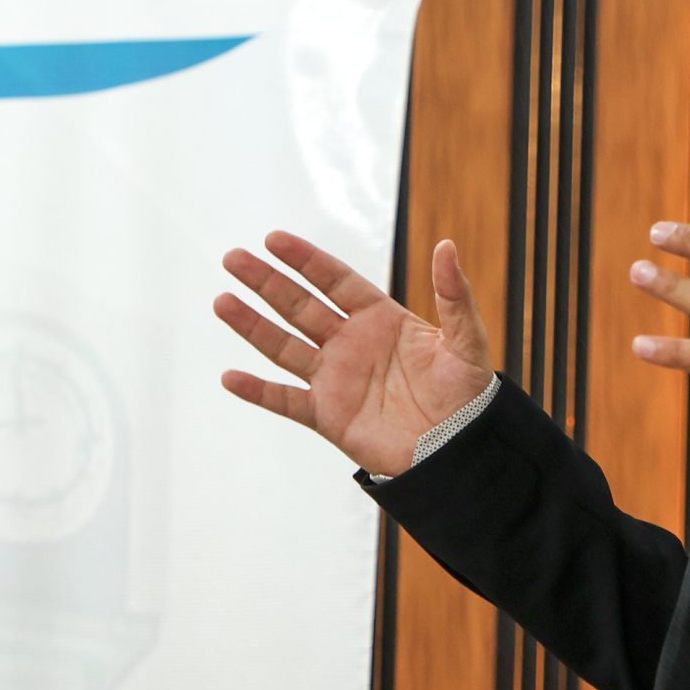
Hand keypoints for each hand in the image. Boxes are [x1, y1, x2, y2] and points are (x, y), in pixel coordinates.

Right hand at [215, 232, 495, 476]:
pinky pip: (285, 400)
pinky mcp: (328, 415)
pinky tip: (230, 377)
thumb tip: (447, 247)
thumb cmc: (467, 395)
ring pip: (284, 346)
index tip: (275, 240)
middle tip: (235, 258)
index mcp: (380, 320)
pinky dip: (258, 391)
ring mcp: (335, 379)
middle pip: (300, 306)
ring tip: (222, 301)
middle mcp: (351, 344)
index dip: (305, 260)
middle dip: (267, 282)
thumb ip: (454, 296)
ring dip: (253, 325)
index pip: (335, 281)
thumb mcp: (466, 341)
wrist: (459, 449)